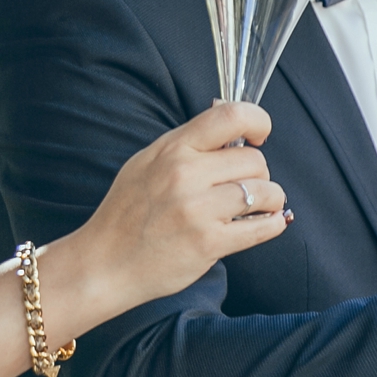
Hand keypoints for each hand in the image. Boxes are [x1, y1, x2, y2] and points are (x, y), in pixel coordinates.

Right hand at [46, 101, 290, 332]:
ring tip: (258, 207)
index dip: (258, 121)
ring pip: (265, 191)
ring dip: (270, 200)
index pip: (231, 115)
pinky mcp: (208, 242)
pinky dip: (272, 224)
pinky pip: (262, 227)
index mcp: (172, 149)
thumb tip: (224, 112)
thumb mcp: (146, 162)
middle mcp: (185, 174)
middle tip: (247, 186)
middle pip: (255, 160)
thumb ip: (187, 142)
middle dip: (259, 173)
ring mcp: (197, 209)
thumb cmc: (127, 213)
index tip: (259, 136)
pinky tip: (266, 223)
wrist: (104, 264)